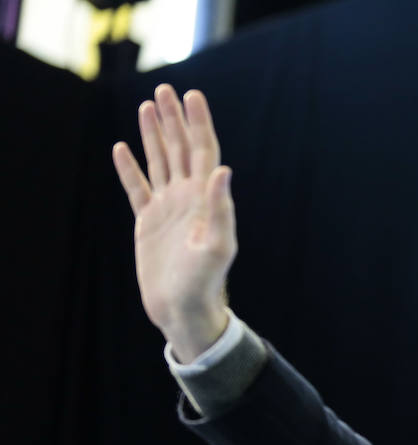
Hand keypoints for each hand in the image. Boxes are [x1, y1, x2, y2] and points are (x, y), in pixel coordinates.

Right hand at [111, 83, 235, 361]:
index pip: (204, 152)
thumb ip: (221, 209)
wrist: (183, 309)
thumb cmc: (204, 283)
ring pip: (160, 162)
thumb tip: (223, 171)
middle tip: (166, 90)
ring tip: (147, 107)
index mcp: (206, 200)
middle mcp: (188, 199)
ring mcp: (168, 209)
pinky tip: (122, 148)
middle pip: (181, 149)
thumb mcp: (217, 247)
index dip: (199, 123)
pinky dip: (129, 168)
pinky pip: (137, 188)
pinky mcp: (149, 223)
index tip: (193, 95)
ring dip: (154, 135)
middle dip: (174, 120)